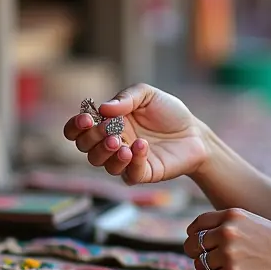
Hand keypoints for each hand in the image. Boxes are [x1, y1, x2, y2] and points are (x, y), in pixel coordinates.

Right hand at [62, 83, 208, 184]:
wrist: (195, 132)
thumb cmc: (168, 112)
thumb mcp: (147, 95)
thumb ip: (125, 98)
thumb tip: (103, 108)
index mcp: (107, 123)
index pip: (78, 131)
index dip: (75, 127)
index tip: (86, 119)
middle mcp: (112, 143)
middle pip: (86, 149)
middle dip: (93, 139)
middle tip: (110, 129)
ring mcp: (125, 160)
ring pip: (102, 165)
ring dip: (107, 153)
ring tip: (122, 142)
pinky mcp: (142, 173)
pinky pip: (129, 175)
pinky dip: (132, 161)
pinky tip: (142, 147)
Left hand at [182, 208, 270, 269]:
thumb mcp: (254, 222)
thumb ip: (230, 225)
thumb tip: (203, 236)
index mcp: (232, 215)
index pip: (198, 224)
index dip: (194, 235)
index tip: (197, 243)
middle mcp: (228, 232)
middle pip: (194, 245)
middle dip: (198, 254)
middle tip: (208, 262)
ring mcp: (229, 254)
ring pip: (200, 265)